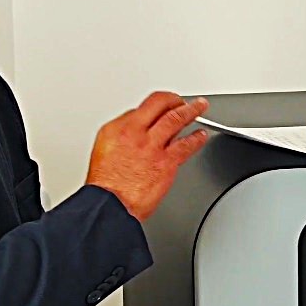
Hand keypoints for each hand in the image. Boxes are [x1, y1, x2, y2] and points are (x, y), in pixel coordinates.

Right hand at [85, 92, 208, 221]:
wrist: (109, 205)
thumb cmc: (105, 186)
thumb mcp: (104, 151)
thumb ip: (122, 139)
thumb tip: (135, 135)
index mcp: (117, 129)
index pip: (140, 108)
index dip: (154, 107)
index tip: (161, 106)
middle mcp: (135, 133)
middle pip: (160, 104)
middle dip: (174, 99)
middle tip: (181, 100)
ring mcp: (152, 146)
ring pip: (176, 118)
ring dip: (191, 110)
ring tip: (199, 107)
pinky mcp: (166, 162)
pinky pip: (186, 145)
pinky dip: (197, 138)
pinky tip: (201, 135)